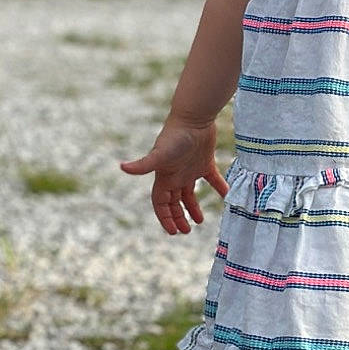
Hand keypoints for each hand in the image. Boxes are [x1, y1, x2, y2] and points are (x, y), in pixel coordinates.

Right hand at [120, 117, 227, 233]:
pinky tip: (226, 195)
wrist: (193, 117)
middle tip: (187, 231)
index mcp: (164, 177)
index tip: (173, 232)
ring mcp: (190, 169)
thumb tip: (122, 167)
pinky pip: (213, 179)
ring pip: (190, 193)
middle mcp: (175, 175)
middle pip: (174, 202)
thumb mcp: (160, 154)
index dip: (165, 218)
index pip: (161, 203)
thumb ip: (143, 164)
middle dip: (178, 217)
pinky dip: (219, 187)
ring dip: (193, 207)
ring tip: (200, 221)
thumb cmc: (175, 136)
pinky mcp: (205, 161)